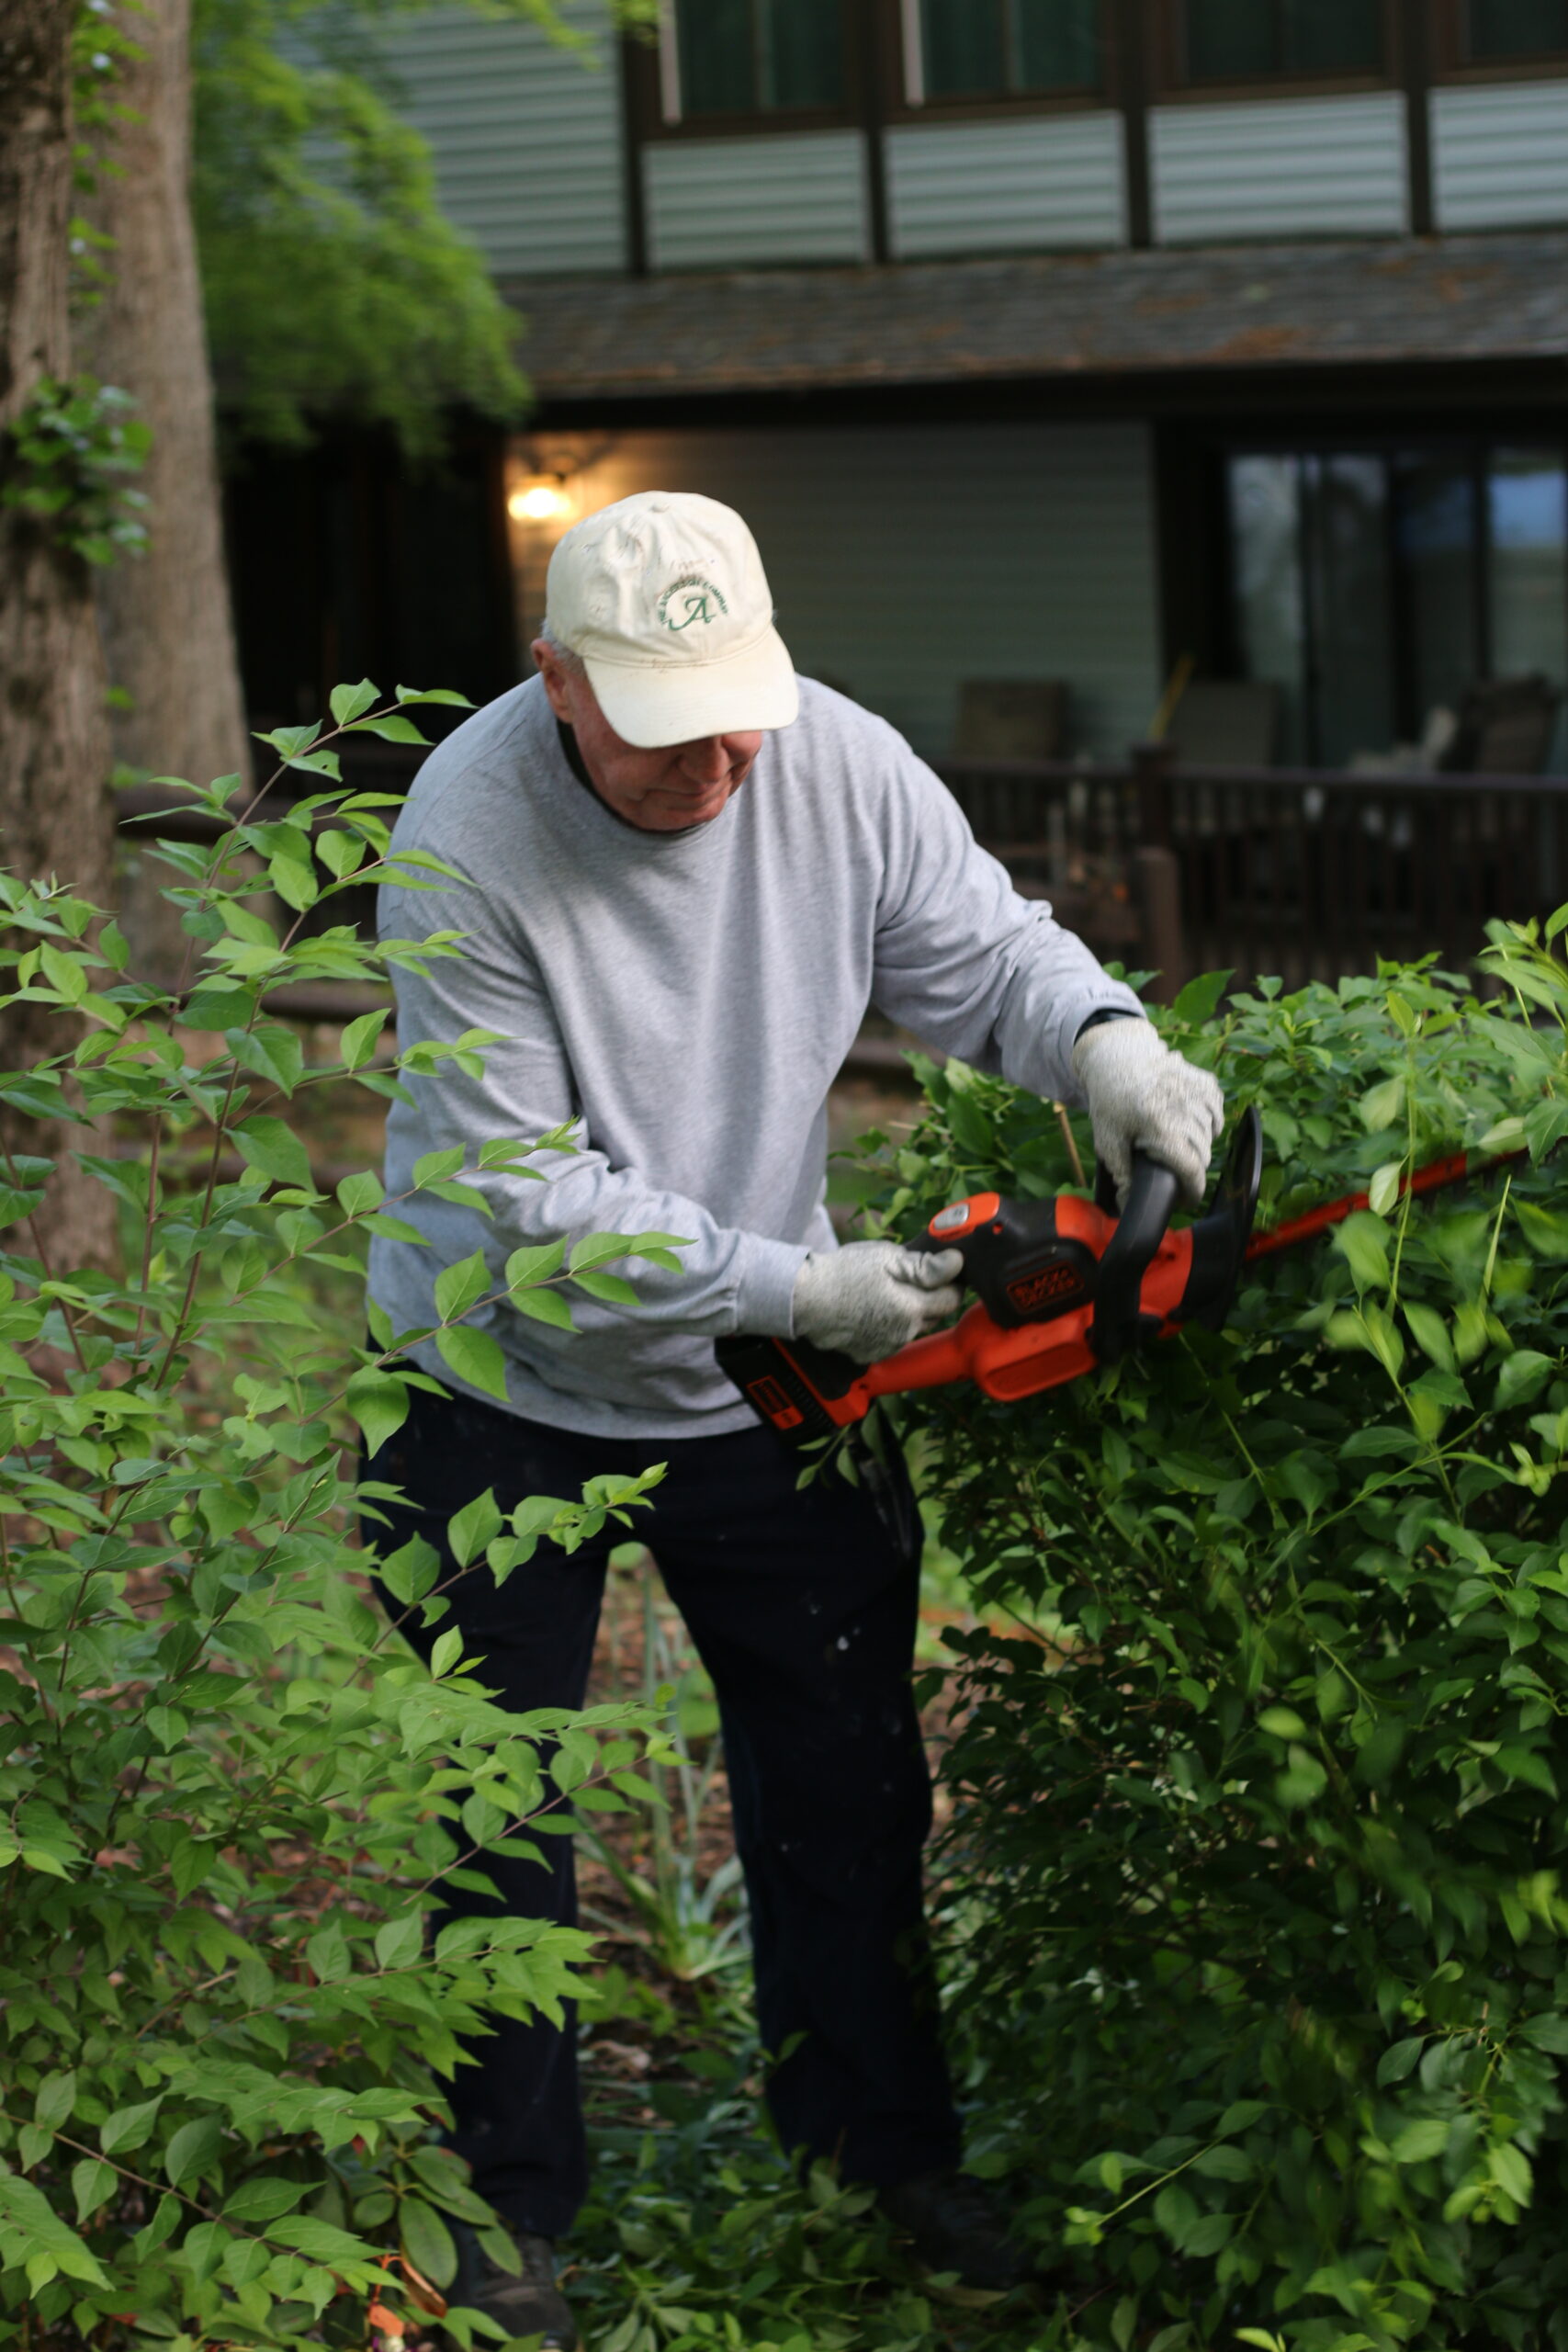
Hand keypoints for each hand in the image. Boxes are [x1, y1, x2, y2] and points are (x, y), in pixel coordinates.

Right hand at [792, 1241, 964, 1364]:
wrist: (805, 1299)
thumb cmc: (845, 1272)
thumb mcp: (887, 1257)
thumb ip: (926, 1266)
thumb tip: (957, 1263)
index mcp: (913, 1308)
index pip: (952, 1299)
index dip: (950, 1283)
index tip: (939, 1271)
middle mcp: (905, 1334)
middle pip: (934, 1316)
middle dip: (929, 1299)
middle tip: (907, 1279)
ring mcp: (887, 1347)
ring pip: (912, 1329)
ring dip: (908, 1314)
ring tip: (883, 1294)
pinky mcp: (870, 1355)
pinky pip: (891, 1340)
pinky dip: (887, 1327)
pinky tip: (869, 1311)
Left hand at [1072, 1017, 1224, 1210]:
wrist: (1119, 1056)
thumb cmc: (1111, 1100)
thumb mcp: (1109, 1139)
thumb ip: (1121, 1173)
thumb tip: (1128, 1202)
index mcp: (1163, 1128)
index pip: (1192, 1170)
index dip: (1192, 1192)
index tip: (1186, 1200)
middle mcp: (1186, 1111)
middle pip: (1203, 1155)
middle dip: (1190, 1169)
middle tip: (1172, 1170)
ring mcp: (1199, 1094)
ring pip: (1211, 1136)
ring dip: (1198, 1145)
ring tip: (1175, 1141)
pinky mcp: (1206, 1083)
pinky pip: (1216, 1114)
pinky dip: (1207, 1122)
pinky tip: (1188, 1121)